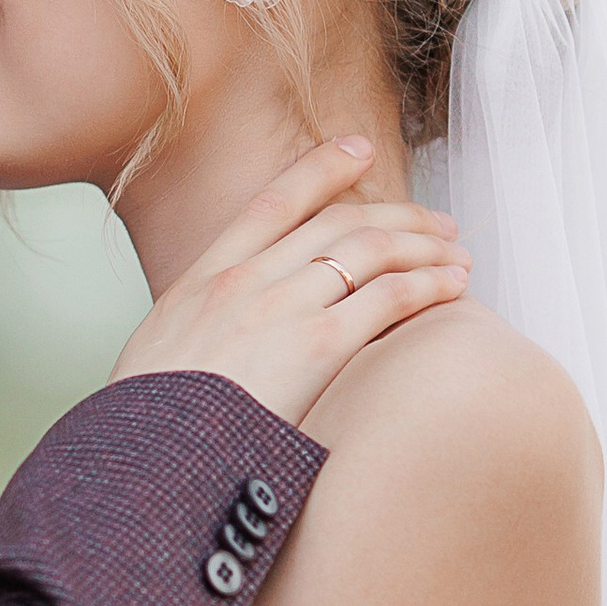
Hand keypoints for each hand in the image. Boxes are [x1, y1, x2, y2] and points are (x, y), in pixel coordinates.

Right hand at [111, 140, 467, 427]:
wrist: (148, 456)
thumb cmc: (149, 426)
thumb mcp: (156, 356)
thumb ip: (198, 332)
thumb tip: (216, 345)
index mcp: (204, 278)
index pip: (274, 202)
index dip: (322, 168)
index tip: (359, 149)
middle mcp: (246, 279)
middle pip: (338, 222)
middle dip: (397, 215)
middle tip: (436, 223)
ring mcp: (281, 307)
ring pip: (371, 250)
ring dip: (424, 247)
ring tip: (457, 254)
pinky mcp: (316, 346)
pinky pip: (387, 299)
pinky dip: (428, 286)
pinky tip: (452, 287)